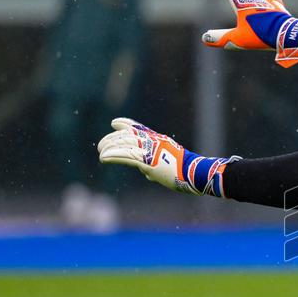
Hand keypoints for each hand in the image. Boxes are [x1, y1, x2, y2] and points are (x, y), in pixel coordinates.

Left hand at [97, 118, 238, 196]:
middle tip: (101, 145)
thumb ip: (153, 164)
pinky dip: (114, 156)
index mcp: (159, 140)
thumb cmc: (185, 171)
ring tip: (101, 152)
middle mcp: (154, 141)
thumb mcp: (168, 163)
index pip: (139, 128)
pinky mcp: (149, 161)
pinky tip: (103, 158)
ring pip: (125, 144)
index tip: (114, 123)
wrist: (196, 173)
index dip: (125, 124)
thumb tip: (145, 171)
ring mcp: (151, 150)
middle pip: (128, 135)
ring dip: (110, 147)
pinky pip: (127, 157)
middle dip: (112, 139)